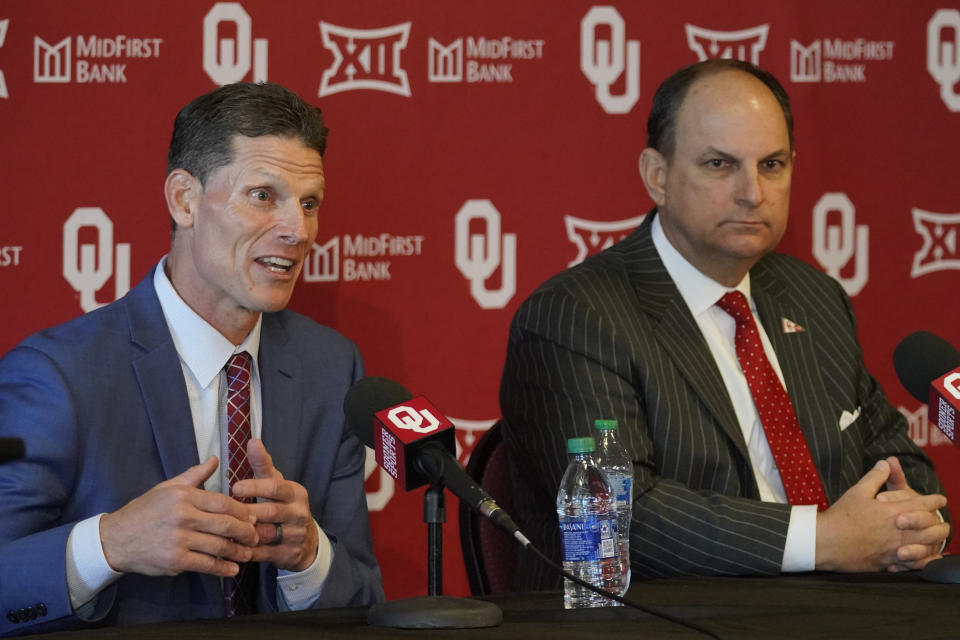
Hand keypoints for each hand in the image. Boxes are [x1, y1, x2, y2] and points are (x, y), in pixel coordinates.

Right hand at [100, 456, 258, 576]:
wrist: (116, 539)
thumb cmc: (145, 511)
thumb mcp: (168, 488)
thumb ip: (194, 475)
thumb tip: (215, 459)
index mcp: (183, 496)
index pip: (223, 502)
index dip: (242, 511)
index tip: (253, 517)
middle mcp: (182, 516)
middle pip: (225, 524)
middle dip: (245, 532)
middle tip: (256, 537)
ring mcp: (179, 540)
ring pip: (219, 546)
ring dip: (238, 552)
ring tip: (248, 553)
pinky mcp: (175, 560)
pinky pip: (206, 564)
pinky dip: (222, 568)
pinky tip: (232, 569)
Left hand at [232, 439, 319, 571]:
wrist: (306, 540)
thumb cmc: (284, 505)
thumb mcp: (277, 484)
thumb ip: (263, 465)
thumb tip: (252, 441)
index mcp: (296, 493)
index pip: (276, 487)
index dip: (255, 487)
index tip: (235, 487)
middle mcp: (299, 513)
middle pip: (270, 512)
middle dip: (246, 513)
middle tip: (223, 512)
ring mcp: (296, 535)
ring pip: (266, 535)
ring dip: (244, 534)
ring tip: (222, 531)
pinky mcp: (289, 554)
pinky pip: (264, 553)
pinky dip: (246, 551)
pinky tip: (230, 548)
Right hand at [815, 458, 947, 572]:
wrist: (826, 542)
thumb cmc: (841, 516)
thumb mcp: (857, 491)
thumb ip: (875, 477)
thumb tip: (886, 463)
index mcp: (892, 511)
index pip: (922, 504)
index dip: (934, 501)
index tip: (940, 499)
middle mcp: (898, 531)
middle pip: (929, 527)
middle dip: (938, 522)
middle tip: (942, 521)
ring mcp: (894, 549)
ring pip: (924, 546)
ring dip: (934, 541)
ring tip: (938, 538)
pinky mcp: (887, 562)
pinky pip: (912, 564)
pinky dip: (922, 561)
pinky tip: (925, 559)